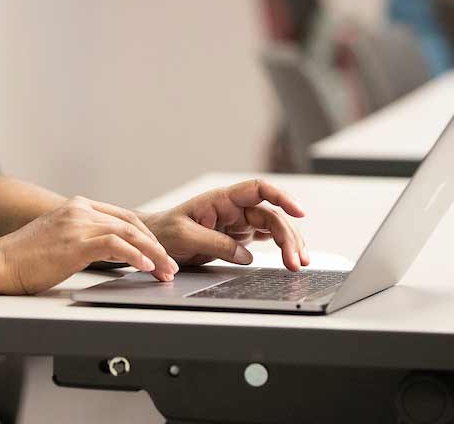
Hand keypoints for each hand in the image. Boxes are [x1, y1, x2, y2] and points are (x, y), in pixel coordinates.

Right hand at [0, 197, 179, 294]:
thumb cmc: (24, 258)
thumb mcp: (57, 240)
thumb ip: (80, 239)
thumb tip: (105, 253)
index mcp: (76, 207)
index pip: (122, 217)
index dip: (144, 236)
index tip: (158, 253)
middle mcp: (79, 210)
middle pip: (130, 223)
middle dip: (155, 246)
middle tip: (170, 265)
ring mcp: (78, 223)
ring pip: (128, 233)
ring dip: (152, 254)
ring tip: (165, 270)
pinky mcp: (76, 242)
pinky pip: (116, 245)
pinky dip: (135, 256)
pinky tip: (145, 267)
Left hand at [143, 178, 308, 270]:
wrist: (154, 241)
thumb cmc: (165, 232)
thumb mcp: (185, 236)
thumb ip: (216, 243)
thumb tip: (246, 255)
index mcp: (221, 199)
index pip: (258, 190)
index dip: (280, 197)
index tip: (298, 212)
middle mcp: (234, 208)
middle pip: (271, 215)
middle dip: (288, 236)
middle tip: (295, 261)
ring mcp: (238, 222)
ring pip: (273, 227)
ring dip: (289, 244)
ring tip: (298, 264)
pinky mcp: (238, 237)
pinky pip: (265, 238)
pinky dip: (280, 248)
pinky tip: (291, 258)